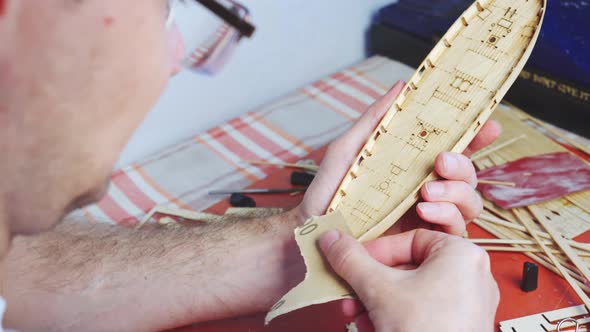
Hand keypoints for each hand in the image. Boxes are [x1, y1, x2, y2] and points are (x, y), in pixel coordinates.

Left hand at [297, 80, 501, 234]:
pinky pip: (454, 231)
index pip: (453, 150)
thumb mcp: (349, 149)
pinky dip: (447, 217)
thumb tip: (400, 87)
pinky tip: (426, 210)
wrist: (316, 234)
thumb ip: (375, 120)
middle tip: (442, 161)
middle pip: (469, 176)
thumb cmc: (329, 192)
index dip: (475, 138)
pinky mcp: (424, 244)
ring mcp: (427, 218)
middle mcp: (426, 191)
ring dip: (457, 192)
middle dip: (465, 165)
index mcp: (412, 167)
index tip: (488, 126)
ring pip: (469, 203)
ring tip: (426, 190)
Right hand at [319, 229, 499, 331]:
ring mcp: (470, 303)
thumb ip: (351, 259)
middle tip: (350, 291)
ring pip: (413, 291)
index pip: (409, 239)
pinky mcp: (463, 325)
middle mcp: (472, 275)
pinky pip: (425, 310)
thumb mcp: (377, 288)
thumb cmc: (425, 331)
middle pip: (408, 267)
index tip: (353, 262)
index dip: (375, 251)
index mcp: (461, 254)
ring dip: (378, 301)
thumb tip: (331, 238)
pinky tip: (375, 328)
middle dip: (371, 282)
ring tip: (358, 316)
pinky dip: (397, 315)